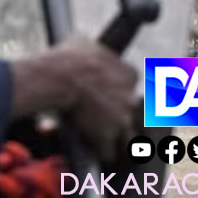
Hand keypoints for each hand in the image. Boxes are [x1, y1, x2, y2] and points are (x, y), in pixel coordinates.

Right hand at [10, 42, 138, 163]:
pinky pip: (108, 152)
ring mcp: (121, 118)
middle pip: (136, 113)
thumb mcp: (82, 42)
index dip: (119, 88)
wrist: (60, 77)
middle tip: (115, 123)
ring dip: (124, 144)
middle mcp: (130, 97)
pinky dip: (102, 154)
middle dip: (126, 118)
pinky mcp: (107, 135)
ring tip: (118, 151)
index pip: (132, 83)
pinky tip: (96, 155)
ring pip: (131, 139)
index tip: (109, 92)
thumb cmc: (68, 58)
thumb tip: (82, 44)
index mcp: (128, 73)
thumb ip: (91, 48)